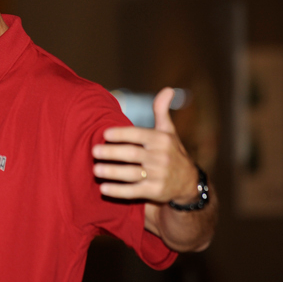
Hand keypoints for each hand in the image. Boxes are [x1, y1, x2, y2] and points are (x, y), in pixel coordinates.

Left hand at [92, 87, 198, 203]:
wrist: (188, 182)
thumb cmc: (171, 151)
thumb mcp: (168, 131)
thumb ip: (162, 111)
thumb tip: (168, 89)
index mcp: (161, 140)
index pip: (138, 135)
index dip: (121, 134)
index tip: (104, 134)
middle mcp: (161, 157)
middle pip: (132, 154)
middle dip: (112, 153)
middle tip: (93, 151)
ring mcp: (159, 176)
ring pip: (132, 174)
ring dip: (112, 172)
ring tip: (95, 169)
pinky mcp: (156, 192)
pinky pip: (134, 192)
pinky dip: (118, 191)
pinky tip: (103, 189)